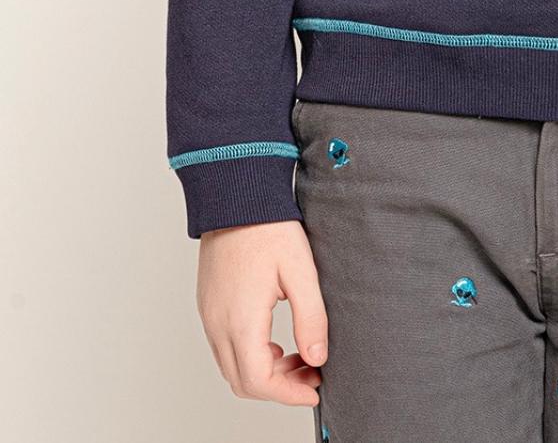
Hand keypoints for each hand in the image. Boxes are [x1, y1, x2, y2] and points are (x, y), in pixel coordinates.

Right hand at [196, 219, 327, 405]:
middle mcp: (218, 324)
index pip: (259, 381)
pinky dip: (250, 356)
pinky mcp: (208, 305)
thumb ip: (311, 317)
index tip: (314, 390)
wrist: (236, 195)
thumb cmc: (268, 227)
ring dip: (264, 372)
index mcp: (241, 320)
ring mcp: (209, 315)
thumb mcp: (300, 271)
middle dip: (279, 387)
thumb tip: (318, 358)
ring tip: (298, 356)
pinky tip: (275, 341)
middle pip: (242, 382)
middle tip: (311, 374)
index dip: (288, 394)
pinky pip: (224, 347)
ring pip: (231, 367)